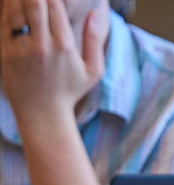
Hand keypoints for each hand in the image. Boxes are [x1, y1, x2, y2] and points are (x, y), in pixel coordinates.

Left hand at [0, 0, 107, 123]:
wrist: (43, 114)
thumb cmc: (69, 91)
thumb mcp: (93, 70)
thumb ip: (95, 40)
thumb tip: (96, 11)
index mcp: (65, 47)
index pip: (55, 5)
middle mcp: (42, 46)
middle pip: (34, 2)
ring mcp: (20, 49)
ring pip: (14, 8)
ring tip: (26, 0)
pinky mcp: (4, 52)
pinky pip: (3, 22)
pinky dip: (6, 8)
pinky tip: (11, 4)